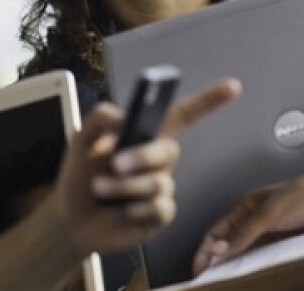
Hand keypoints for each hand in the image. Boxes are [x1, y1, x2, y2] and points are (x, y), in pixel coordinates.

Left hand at [54, 78, 240, 255]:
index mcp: (145, 136)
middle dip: (142, 157)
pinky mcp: (159, 214)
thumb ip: (99, 117)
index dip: (209, 100)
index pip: (183, 114)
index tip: (232, 86)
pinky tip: (119, 210)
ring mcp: (161, 187)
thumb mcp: (80, 139)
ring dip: (123, 186)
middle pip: (169, 149)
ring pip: (158, 182)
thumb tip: (124, 118)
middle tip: (114, 164)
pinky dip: (133, 209)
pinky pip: (159, 208)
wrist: (70, 219)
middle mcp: (157, 160)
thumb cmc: (80, 176)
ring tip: (99, 189)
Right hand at [192, 165, 303, 275]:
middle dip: (217, 265)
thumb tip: (218, 250)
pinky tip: (256, 281)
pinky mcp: (286, 249)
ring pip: (246, 259)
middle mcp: (254, 224)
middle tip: (211, 283)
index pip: (215, 233)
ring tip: (231, 285)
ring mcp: (270, 238)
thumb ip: (244, 233)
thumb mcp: (270, 213)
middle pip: (228, 248)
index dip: (204, 252)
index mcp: (244, 208)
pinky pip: (266, 264)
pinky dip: (258, 273)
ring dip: (237, 271)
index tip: (198, 271)